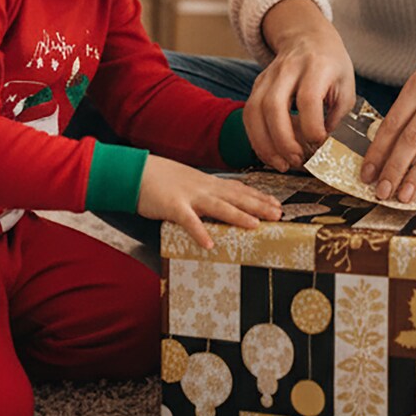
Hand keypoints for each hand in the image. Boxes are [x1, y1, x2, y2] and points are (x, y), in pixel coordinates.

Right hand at [137, 155, 282, 249]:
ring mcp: (189, 196)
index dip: (259, 197)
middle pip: (236, 197)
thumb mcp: (189, 183)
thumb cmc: (161, 179)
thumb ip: (205, 192)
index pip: (239, 189)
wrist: (136, 171)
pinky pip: (188, 221)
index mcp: (208, 183)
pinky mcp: (173, 206)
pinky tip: (209, 244)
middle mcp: (203, 188)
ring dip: (238, 215)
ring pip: (218, 206)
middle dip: (258, 205)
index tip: (277, 204)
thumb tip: (221, 203)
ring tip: (255, 225)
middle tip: (278, 214)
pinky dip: (199, 232)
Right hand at [245, 0, 354, 171]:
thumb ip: (338, 116)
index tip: (321, 145)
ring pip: (254, 111)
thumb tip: (325, 149)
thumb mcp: (346, 86)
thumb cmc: (331, 65)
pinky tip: (270, 154)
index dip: (313, 127)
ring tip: (282, 164)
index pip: (308, 98)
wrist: (308, 38)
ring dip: (265, 144)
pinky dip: (256, 139)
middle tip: (297, 161)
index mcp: (316, 66)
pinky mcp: (256, 86)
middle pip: (273, 105)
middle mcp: (288, 69)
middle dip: (283, 140)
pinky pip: (249, 115)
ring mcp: (267, 76)